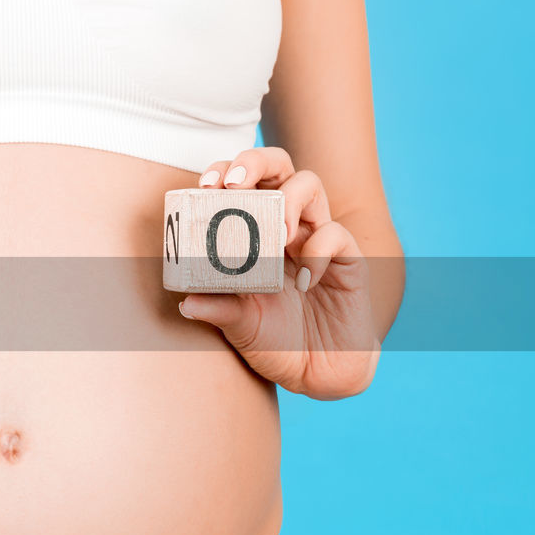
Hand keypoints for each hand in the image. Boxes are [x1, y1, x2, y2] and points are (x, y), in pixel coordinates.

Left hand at [177, 147, 379, 399]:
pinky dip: (317, 251)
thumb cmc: (274, 341)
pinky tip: (306, 282)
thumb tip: (185, 302)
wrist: (317, 372)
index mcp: (255, 231)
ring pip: (310, 184)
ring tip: (277, 236)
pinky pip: (335, 234)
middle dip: (256, 161)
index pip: (241, 183)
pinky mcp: (348, 257)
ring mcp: (318, 236)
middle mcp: (287, 225)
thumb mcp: (240, 326)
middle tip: (237, 184)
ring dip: (289, 201)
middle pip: (278, 165)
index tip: (205, 184)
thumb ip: (218, 310)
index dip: (224, 171)